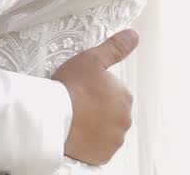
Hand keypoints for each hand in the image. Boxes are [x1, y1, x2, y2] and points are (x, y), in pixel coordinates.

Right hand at [52, 29, 137, 164]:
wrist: (55, 115)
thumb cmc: (72, 85)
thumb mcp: (92, 59)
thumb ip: (115, 48)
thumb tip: (134, 35)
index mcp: (124, 96)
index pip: (114, 94)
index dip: (97, 91)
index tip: (82, 91)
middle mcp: (125, 119)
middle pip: (112, 114)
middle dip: (98, 110)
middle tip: (77, 105)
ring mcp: (114, 139)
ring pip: (106, 132)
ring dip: (94, 127)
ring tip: (75, 120)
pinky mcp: (103, 155)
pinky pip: (98, 149)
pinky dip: (90, 144)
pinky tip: (76, 134)